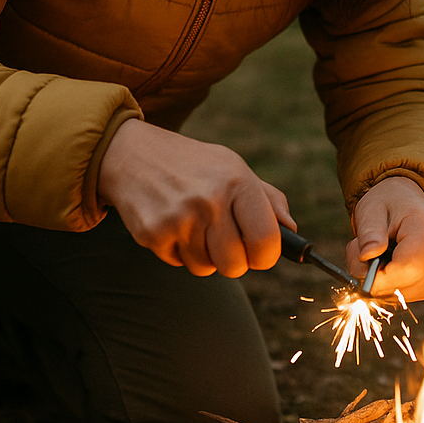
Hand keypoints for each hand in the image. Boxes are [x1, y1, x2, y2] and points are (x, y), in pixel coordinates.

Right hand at [98, 119, 296, 277]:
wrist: (132, 154)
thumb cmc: (192, 164)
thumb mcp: (232, 166)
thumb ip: (267, 199)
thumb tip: (291, 231)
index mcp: (237, 182)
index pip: (267, 242)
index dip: (266, 255)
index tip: (258, 251)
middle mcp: (210, 200)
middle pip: (236, 266)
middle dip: (232, 260)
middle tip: (222, 239)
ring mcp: (179, 219)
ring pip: (206, 268)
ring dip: (203, 254)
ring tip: (192, 224)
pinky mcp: (153, 234)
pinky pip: (178, 264)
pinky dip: (178, 250)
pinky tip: (171, 223)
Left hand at [345, 176, 423, 300]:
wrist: (405, 202)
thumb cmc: (387, 205)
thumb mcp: (370, 211)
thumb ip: (369, 234)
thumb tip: (367, 257)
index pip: (409, 266)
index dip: (381, 278)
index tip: (360, 270)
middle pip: (410, 282)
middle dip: (378, 280)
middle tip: (362, 258)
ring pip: (409, 292)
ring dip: (384, 284)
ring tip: (376, 256)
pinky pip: (413, 294)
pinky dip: (394, 286)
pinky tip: (389, 266)